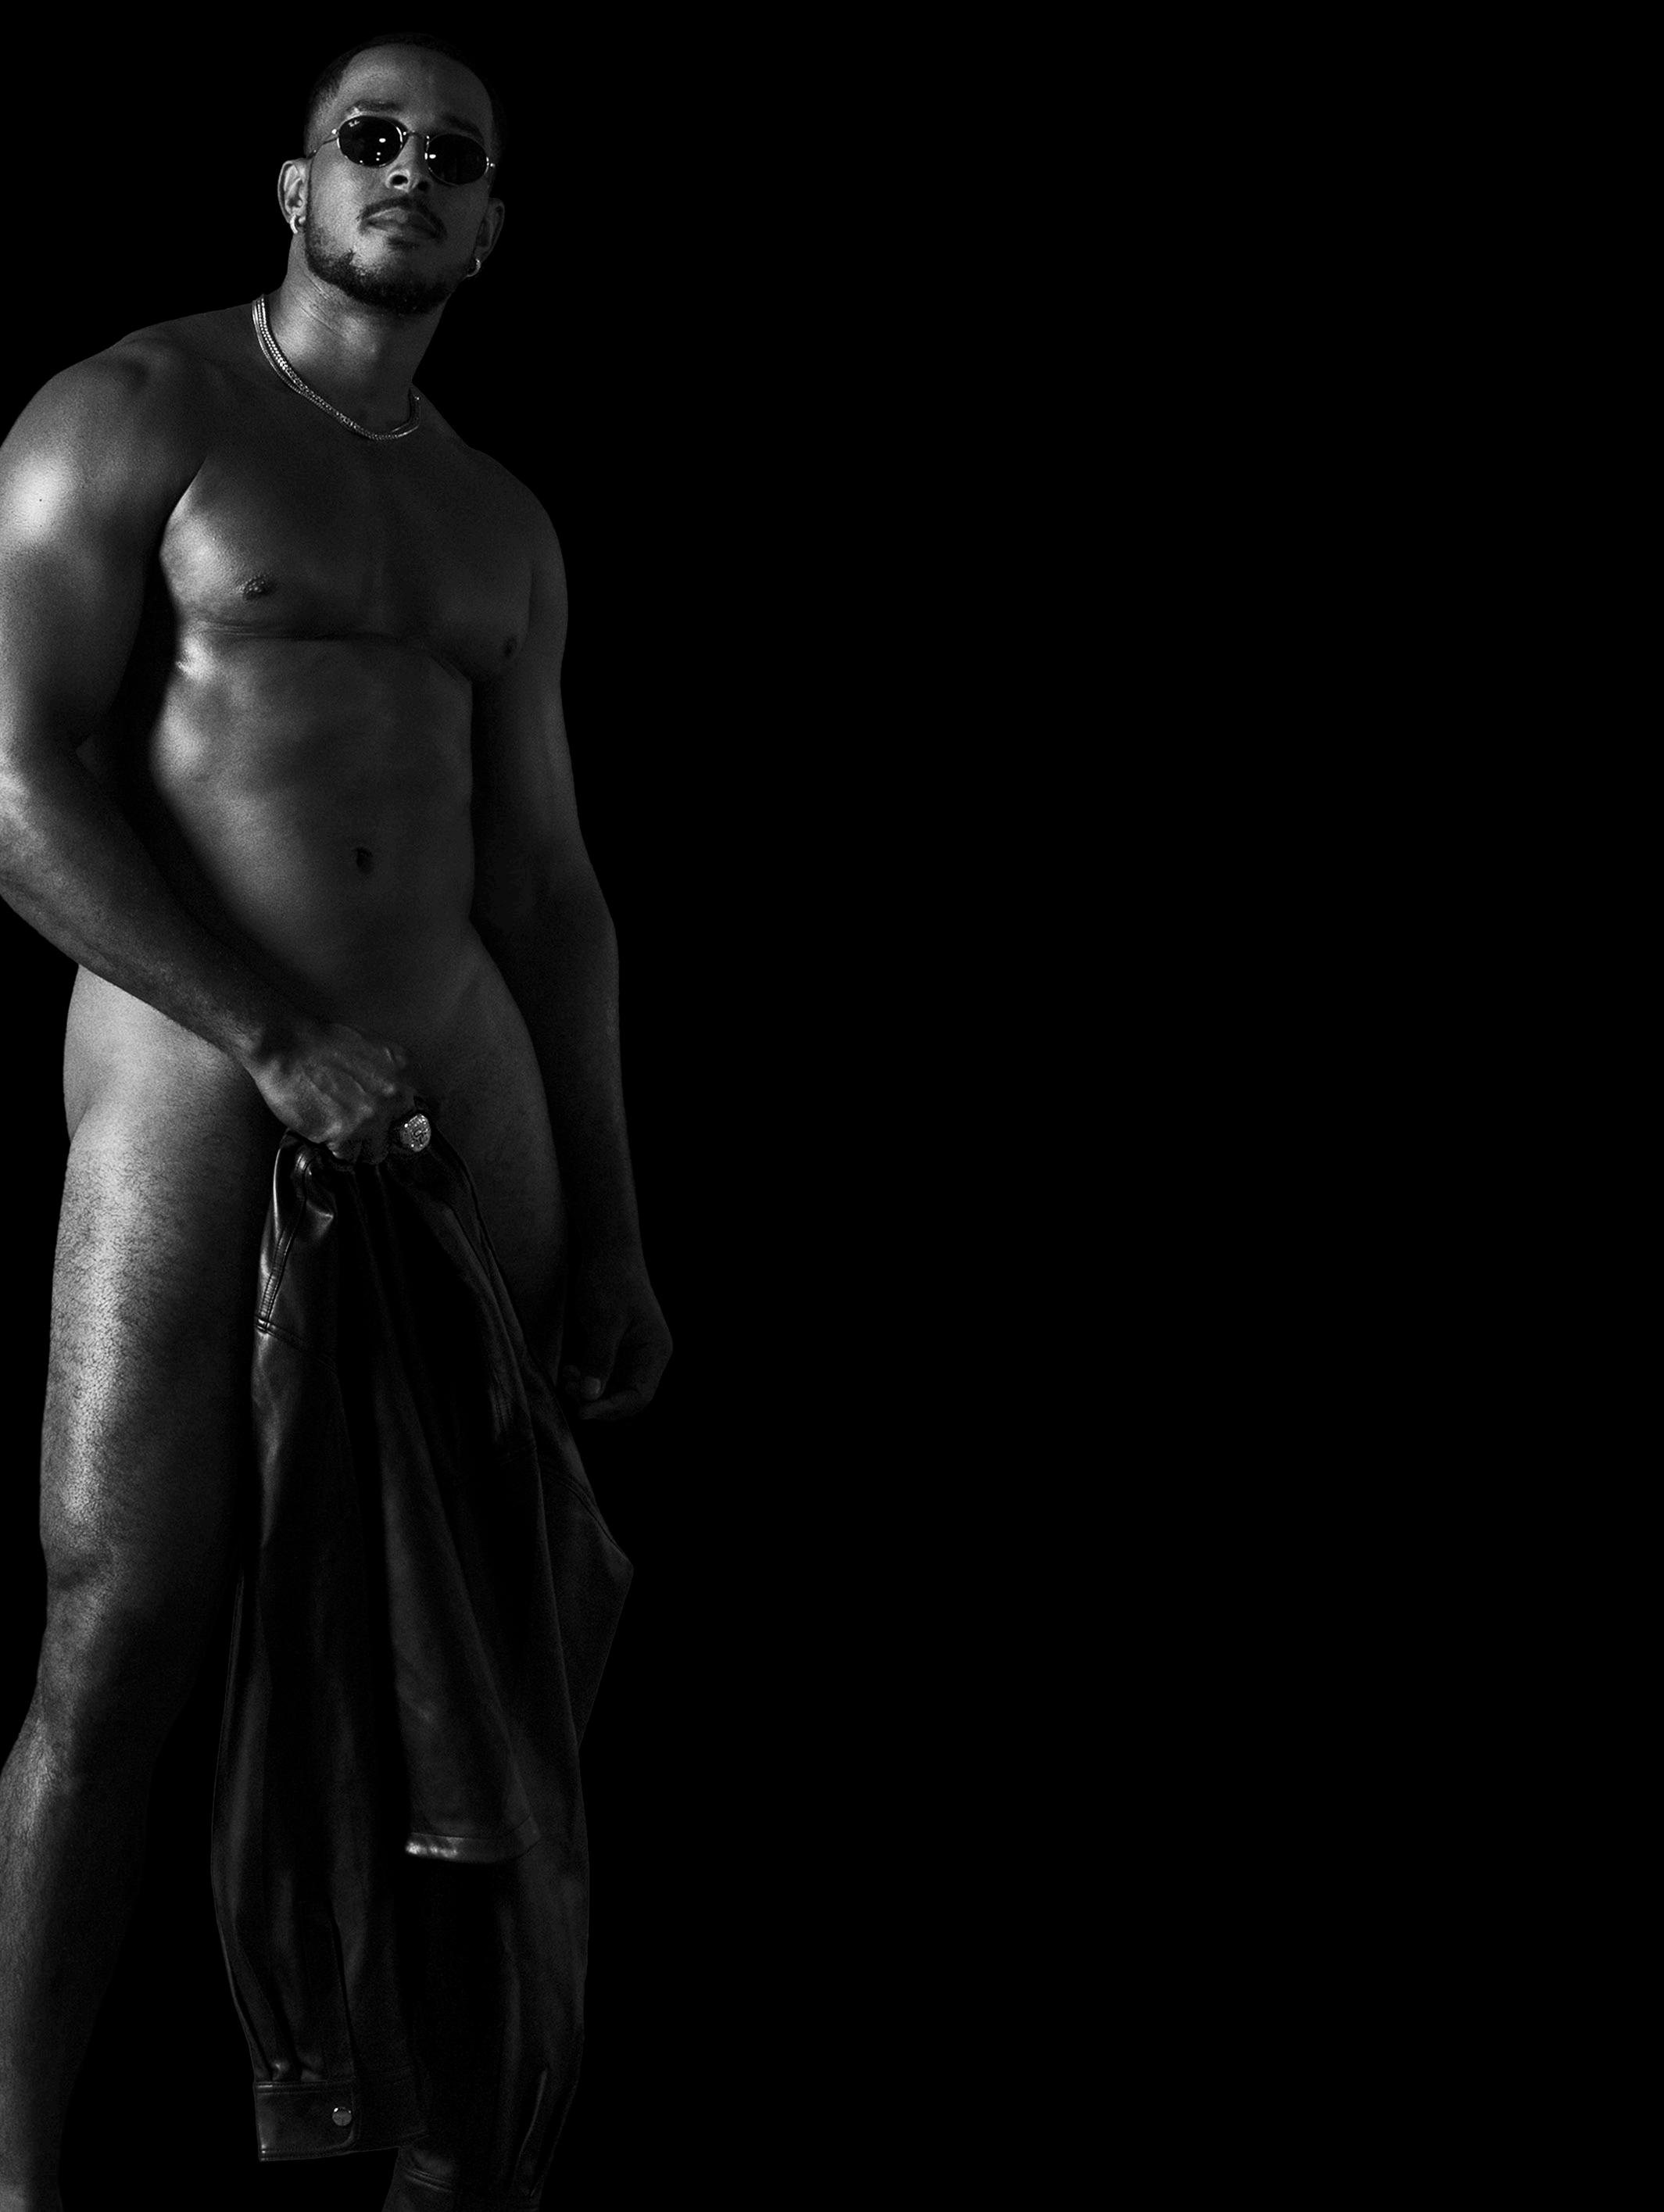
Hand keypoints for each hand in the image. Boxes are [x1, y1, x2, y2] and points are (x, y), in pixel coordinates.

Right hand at [242, 1015, 418, 1164]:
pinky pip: (348, 1155)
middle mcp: (394, 1096)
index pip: (422, 1111)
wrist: (285, 1045)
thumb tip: (394, 1099)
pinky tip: (324, 1127)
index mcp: (404, 1071)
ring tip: (340, 1127)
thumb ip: (390, 1075)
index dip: (404, 1120)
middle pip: (401, 1135)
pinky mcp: (344, 1134)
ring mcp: (371, 1117)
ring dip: (359, 1145)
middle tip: (362, 1125)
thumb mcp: (373, 1048)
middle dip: (383, 1133)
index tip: (396, 1126)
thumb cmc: (321, 1042)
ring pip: (375, 1150)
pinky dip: (336, 1147)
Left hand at [559, 1248, 671, 1421]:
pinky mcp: (618, 1347)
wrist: (609, 1251)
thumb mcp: (604, 1322)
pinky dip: (588, 1378)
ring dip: (590, 1390)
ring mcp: (634, 1352)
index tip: (583, 1411)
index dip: (611, 1408)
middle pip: (628, 1396)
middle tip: (572, 1392)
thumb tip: (590, 1396)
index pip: (639, 1396)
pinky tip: (571, 1371)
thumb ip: (599, 1360)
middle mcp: (649, 1355)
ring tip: (568, 1379)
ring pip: (614, 1388)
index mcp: (655, 1351)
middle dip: (599, 1400)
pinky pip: (606, 1374)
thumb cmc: (611, 1281)